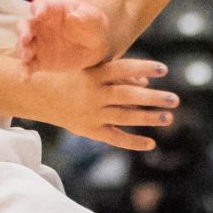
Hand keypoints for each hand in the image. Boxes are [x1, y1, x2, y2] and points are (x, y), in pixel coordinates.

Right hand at [16, 0, 111, 71]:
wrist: (95, 46)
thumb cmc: (92, 25)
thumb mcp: (93, 18)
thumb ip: (84, 16)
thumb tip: (72, 17)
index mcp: (51, 10)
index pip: (39, 6)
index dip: (38, 9)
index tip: (39, 15)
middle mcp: (39, 25)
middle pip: (24, 25)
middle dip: (23, 31)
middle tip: (26, 39)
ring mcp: (37, 43)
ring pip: (23, 45)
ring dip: (22, 50)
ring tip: (26, 57)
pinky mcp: (40, 60)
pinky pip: (29, 65)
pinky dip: (24, 71)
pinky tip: (25, 79)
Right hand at [32, 57, 177, 151]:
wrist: (38, 94)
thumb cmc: (71, 76)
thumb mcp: (90, 69)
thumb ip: (118, 74)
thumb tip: (146, 83)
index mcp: (93, 74)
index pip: (123, 69)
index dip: (144, 68)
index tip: (164, 69)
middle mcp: (93, 94)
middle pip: (128, 96)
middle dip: (153, 98)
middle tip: (175, 99)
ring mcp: (92, 114)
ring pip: (124, 117)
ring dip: (148, 118)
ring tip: (168, 118)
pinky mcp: (90, 130)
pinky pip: (114, 138)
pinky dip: (133, 142)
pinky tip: (151, 143)